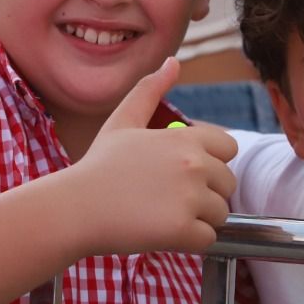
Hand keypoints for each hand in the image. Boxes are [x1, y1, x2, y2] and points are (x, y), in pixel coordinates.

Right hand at [69, 59, 237, 255]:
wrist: (74, 208)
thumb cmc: (98, 166)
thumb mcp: (123, 121)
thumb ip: (150, 89)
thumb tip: (173, 62)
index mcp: (186, 139)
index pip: (229, 149)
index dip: (209, 163)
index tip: (180, 174)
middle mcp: (194, 165)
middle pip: (227, 184)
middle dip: (205, 194)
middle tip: (166, 199)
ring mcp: (190, 198)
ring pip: (220, 214)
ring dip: (198, 219)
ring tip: (161, 216)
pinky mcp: (182, 229)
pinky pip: (208, 239)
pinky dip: (189, 241)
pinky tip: (161, 233)